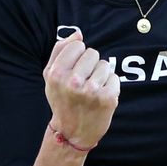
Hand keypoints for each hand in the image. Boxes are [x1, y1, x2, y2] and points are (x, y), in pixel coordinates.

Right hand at [42, 30, 118, 146]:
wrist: (72, 131)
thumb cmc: (62, 99)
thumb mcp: (51, 75)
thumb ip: (61, 50)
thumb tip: (78, 33)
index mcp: (56, 74)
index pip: (78, 45)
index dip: (78, 56)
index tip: (74, 69)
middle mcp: (73, 82)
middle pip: (93, 53)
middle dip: (90, 65)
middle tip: (83, 82)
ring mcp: (91, 91)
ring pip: (105, 65)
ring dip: (100, 75)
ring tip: (91, 90)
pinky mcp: (108, 98)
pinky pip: (115, 77)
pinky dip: (110, 85)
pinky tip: (100, 96)